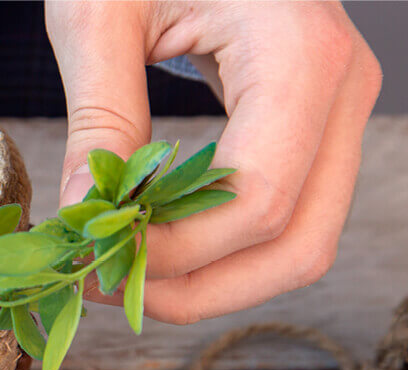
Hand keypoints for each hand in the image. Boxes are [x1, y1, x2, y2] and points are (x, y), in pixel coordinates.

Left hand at [45, 1, 380, 322]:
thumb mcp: (100, 13)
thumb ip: (98, 116)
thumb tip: (83, 216)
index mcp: (299, 52)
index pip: (256, 197)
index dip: (175, 250)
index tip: (95, 258)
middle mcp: (341, 89)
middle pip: (296, 243)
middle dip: (198, 287)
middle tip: (108, 287)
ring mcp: (337, 110)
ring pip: (299, 243)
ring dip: (212, 279)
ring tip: (125, 272)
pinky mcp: (313, 125)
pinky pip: (284, 215)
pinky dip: (222, 248)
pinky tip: (154, 243)